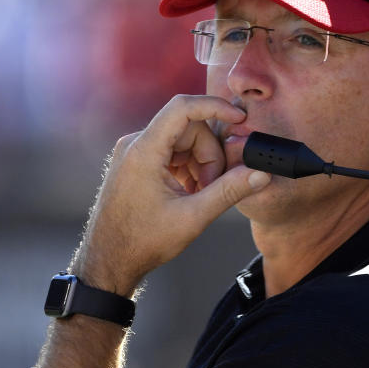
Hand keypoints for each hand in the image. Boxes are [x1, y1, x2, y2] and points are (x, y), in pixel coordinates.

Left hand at [72, 95, 270, 295]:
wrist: (108, 260)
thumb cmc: (141, 242)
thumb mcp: (193, 217)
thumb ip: (229, 191)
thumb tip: (260, 173)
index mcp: (144, 150)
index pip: (183, 108)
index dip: (215, 106)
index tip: (239, 119)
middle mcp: (135, 144)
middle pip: (189, 129)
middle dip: (209, 155)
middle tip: (212, 188)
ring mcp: (134, 152)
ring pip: (182, 141)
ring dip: (199, 164)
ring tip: (200, 196)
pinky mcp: (136, 162)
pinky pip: (171, 151)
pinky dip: (187, 168)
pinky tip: (189, 193)